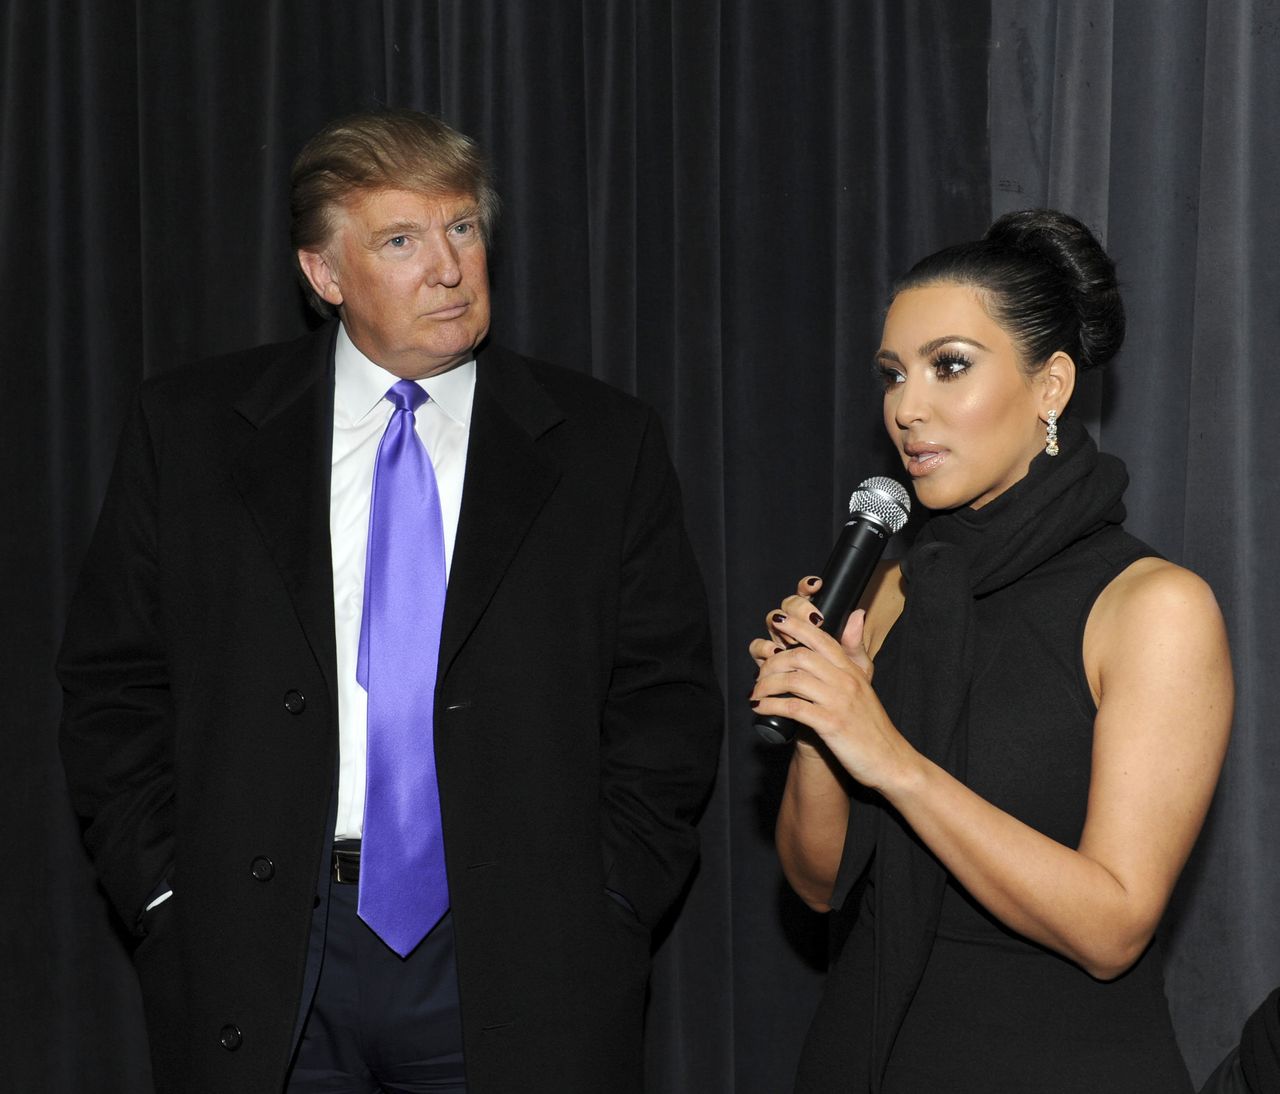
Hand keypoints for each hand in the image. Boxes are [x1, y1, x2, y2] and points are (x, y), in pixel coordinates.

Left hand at [748, 577, 915, 789]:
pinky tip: (760, 708)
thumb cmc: (872, 724)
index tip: (777, 620)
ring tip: (756, 692)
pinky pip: (793, 708)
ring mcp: (838, 702)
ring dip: (767, 684)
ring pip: (793, 680)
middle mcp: (845, 681)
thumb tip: (857, 614)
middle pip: (800, 656)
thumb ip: (855, 651)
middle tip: (760, 674)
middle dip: (773, 661)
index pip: (821, 638)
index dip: (796, 626)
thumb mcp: (865, 683)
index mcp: (852, 670)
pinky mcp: (830, 724)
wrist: (889, 760)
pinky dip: (771, 706)